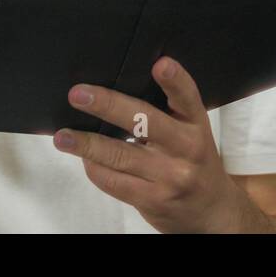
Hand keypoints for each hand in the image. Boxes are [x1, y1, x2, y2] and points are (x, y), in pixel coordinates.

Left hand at [53, 57, 252, 232]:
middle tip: (79, 94)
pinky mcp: (153, 199)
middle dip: (108, 105)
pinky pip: (114, 181)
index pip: (187, 97)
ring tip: (63, 136)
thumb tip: (114, 89)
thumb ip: (166, 112)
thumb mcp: (192, 132)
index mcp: (196, 124)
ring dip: (86, 144)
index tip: (160, 64)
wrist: (212, 212)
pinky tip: (83, 159)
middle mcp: (186, 148)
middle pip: (144, 122)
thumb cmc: (193, 161)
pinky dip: (94, 168)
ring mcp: (170, 176)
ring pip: (120, 155)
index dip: (175, 80)